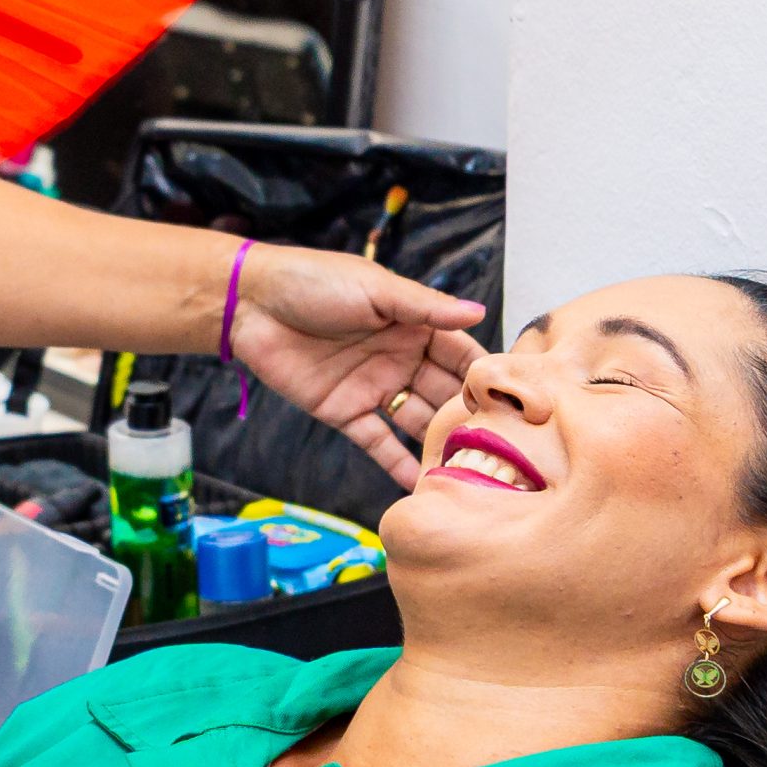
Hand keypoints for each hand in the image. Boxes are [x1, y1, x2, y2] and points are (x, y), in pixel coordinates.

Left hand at [230, 248, 482, 488]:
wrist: (250, 303)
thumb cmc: (313, 282)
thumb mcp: (375, 289)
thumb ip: (425, 308)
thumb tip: (478, 312)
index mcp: (412, 324)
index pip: (460, 354)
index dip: (484, 376)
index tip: (517, 403)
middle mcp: (400, 358)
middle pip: (444, 392)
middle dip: (469, 417)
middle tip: (501, 450)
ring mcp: (373, 387)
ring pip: (416, 420)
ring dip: (439, 443)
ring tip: (471, 473)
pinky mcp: (343, 411)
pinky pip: (377, 442)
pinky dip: (397, 462)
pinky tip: (421, 484)